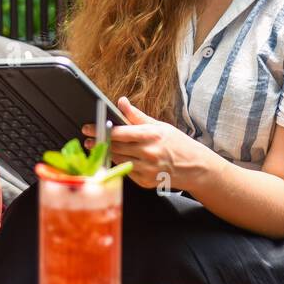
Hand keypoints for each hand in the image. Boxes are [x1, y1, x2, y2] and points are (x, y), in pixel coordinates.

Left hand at [80, 96, 213, 192]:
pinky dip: (120, 165)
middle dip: (99, 143)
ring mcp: (147, 169)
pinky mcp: (145, 182)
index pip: (119, 132)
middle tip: (89, 140)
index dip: (101, 130)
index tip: (88, 128)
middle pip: (115, 147)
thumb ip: (137, 115)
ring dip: (107, 154)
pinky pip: (126, 172)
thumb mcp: (159, 126)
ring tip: (100, 148)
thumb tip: (122, 101)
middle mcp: (149, 153)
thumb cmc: (178, 144)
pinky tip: (118, 159)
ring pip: (118, 160)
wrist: (195, 167)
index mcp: (151, 135)